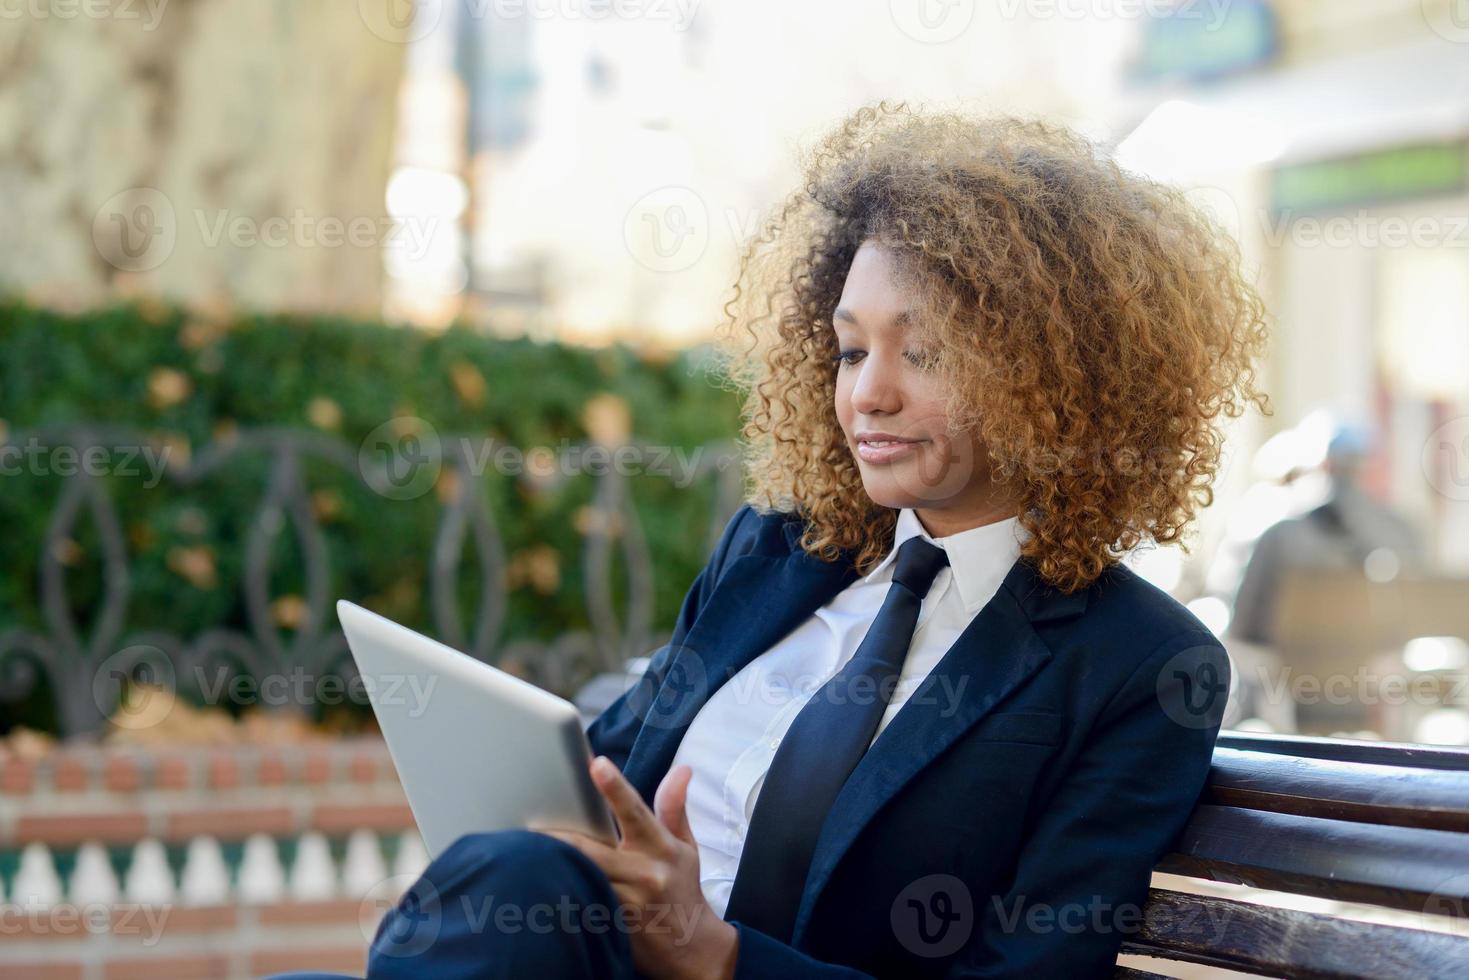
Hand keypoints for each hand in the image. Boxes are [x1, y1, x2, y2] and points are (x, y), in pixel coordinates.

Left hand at [535, 757, 738, 979]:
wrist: (691, 950)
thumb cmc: (682, 889)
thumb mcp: (686, 847)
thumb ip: (674, 807)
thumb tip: (682, 769)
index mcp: (662, 847)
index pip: (636, 811)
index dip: (615, 787)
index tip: (596, 764)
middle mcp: (644, 873)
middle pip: (590, 848)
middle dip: (559, 834)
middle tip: (531, 821)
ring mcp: (626, 902)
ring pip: (580, 876)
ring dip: (553, 864)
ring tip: (523, 850)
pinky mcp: (611, 926)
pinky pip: (579, 903)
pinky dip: (561, 891)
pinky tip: (538, 886)